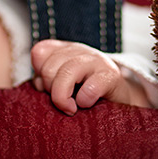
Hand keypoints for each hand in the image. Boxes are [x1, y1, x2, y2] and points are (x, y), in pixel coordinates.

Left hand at [31, 40, 146, 115]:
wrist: (119, 101)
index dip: (39, 74)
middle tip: (63, 101)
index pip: (40, 52)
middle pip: (49, 68)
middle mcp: (79, 50)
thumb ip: (45, 80)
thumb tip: (38, 84)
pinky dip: (84, 100)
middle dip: (51, 90)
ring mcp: (96, 60)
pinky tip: (86, 104)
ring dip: (62, 98)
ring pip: (66, 74)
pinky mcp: (111, 75)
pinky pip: (90, 88)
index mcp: (64, 50)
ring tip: (70, 108)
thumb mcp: (61, 83)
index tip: (49, 89)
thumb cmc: (84, 94)